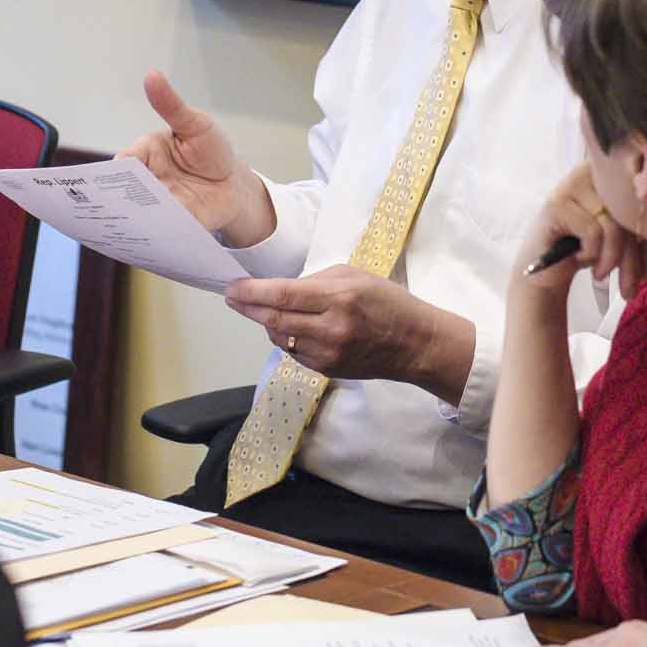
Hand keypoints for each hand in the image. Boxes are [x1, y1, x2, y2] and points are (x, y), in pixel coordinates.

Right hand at [121, 71, 274, 246]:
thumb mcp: (195, 124)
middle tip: (119, 204)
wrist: (234, 184)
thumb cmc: (211, 150)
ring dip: (134, 218)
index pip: (124, 162)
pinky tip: (151, 238)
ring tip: (134, 223)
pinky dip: (152, 233)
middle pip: (124, 191)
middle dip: (118, 197)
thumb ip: (171, 105)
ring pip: (136, 213)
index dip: (118, 170)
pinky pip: (156, 230)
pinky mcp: (170, 225)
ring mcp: (156, 205)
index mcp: (145, 155)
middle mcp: (145, 182)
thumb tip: (152, 75)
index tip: (117, 176)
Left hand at [224, 264, 475, 400]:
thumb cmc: (388, 302)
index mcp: (339, 299)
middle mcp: (331, 329)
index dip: (252, 292)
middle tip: (231, 297)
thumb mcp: (355, 276)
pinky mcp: (326, 370)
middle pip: (274, 319)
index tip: (232, 287)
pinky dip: (285, 336)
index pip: (284, 296)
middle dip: (247, 307)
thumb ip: (316, 281)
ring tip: (259, 308)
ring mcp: (327, 354)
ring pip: (280, 338)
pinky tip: (288, 326)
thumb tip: (282, 289)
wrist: (414, 344)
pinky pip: (294, 351)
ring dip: (265, 322)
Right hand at [515, 162, 646, 302]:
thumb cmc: (585, 249)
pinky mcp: (557, 203)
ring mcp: (572, 184)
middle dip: (633, 259)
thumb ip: (642, 230)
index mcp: (613, 173)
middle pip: (629, 214)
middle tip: (630, 289)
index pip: (642, 204)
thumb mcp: (620, 239)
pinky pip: (593, 231)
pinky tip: (582, 259)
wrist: (544, 269)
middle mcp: (592, 171)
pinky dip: (591, 253)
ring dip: (612, 260)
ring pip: (613, 224)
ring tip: (602, 275)